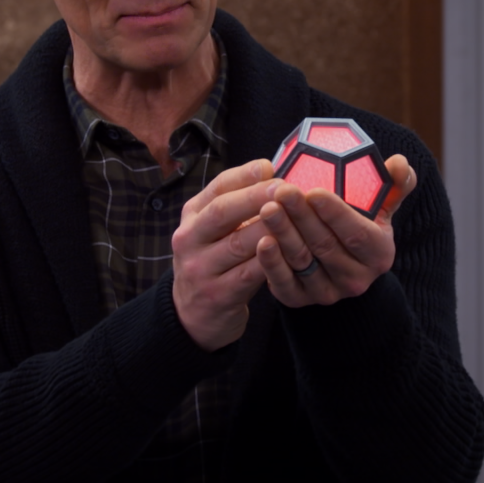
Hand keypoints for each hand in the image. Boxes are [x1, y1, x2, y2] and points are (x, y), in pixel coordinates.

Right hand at [171, 159, 281, 350]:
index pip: (216, 188)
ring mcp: (200, 269)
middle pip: (222, 212)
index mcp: (191, 216)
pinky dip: (271, 260)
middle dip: (256, 197)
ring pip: (238, 244)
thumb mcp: (213, 231)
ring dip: (269, 228)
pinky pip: (249, 274)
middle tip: (285, 188)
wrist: (191, 316)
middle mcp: (189, 239)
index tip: (270, 166)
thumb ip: (236, 204)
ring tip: (294, 216)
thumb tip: (269, 170)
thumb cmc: (213, 263)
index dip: (243, 176)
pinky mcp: (217, 295)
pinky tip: (290, 251)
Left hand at [255, 154, 418, 307]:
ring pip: (302, 260)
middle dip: (302, 217)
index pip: (357, 233)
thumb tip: (399, 162)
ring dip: (283, 233)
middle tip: (282, 191)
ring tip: (267, 208)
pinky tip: (261, 240)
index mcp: (379, 254)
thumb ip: (395, 184)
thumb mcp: (381, 208)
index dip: (336, 213)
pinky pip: (283, 282)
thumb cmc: (360, 226)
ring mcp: (327, 292)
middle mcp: (356, 279)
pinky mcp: (300, 300)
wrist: (341, 266)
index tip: (313, 191)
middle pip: (325, 245)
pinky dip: (271, 262)